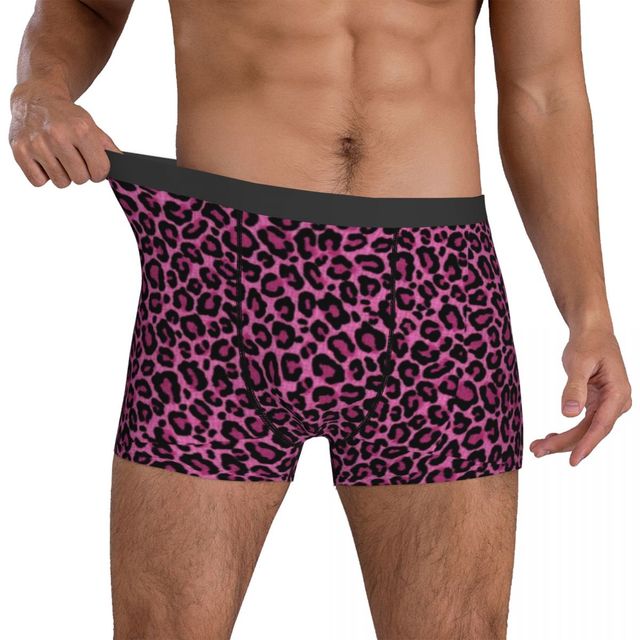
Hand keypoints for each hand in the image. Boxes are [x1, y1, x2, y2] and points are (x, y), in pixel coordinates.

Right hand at [9, 81, 119, 187]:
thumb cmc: (67, 116)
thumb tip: (123, 166)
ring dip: (62, 174)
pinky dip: (43, 175)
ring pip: (61, 182)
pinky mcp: (19, 151)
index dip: (99, 171)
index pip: (99, 171)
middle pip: (80, 179)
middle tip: (74, 158)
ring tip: (58, 157)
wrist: (36, 100)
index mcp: (80, 129)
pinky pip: (39, 182)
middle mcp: (57, 135)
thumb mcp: (91, 126)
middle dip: (80, 172)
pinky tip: (44, 159)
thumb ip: (108, 148)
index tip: (94, 166)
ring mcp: (36, 143)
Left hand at [530, 328, 631, 464]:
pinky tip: (550, 438)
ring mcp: (607, 404)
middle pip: (590, 432)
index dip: (586, 445)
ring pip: (585, 430)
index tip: (572, 461)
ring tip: (538, 448)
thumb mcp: (579, 363)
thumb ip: (574, 388)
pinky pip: (583, 424)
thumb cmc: (588, 343)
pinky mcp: (597, 404)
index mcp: (617, 394)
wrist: (592, 332)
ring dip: (563, 441)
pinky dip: (567, 432)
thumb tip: (569, 414)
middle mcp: (616, 403)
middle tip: (538, 451)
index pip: (601, 426)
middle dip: (565, 444)